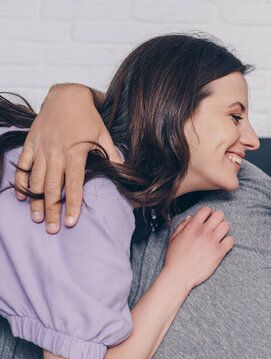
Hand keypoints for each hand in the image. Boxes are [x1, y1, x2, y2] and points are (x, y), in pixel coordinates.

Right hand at [15, 83, 109, 233]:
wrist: (67, 95)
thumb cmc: (88, 118)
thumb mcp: (105, 136)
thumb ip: (113, 156)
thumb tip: (126, 174)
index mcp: (77, 152)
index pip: (75, 184)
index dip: (73, 204)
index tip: (71, 222)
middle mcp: (57, 152)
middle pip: (53, 188)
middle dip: (52, 210)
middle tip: (51, 229)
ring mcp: (42, 148)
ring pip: (36, 180)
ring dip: (36, 201)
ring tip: (37, 219)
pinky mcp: (31, 143)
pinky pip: (23, 166)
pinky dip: (22, 182)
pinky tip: (23, 197)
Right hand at [163, 207, 233, 291]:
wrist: (178, 276)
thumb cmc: (174, 258)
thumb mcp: (173, 238)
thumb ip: (182, 226)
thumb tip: (191, 217)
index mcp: (192, 226)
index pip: (206, 209)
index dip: (208, 213)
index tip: (207, 220)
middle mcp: (203, 232)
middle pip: (220, 214)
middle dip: (218, 219)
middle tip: (214, 227)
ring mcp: (212, 242)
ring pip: (226, 225)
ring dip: (223, 230)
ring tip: (218, 236)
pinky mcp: (219, 253)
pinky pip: (231, 240)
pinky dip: (228, 242)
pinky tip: (221, 246)